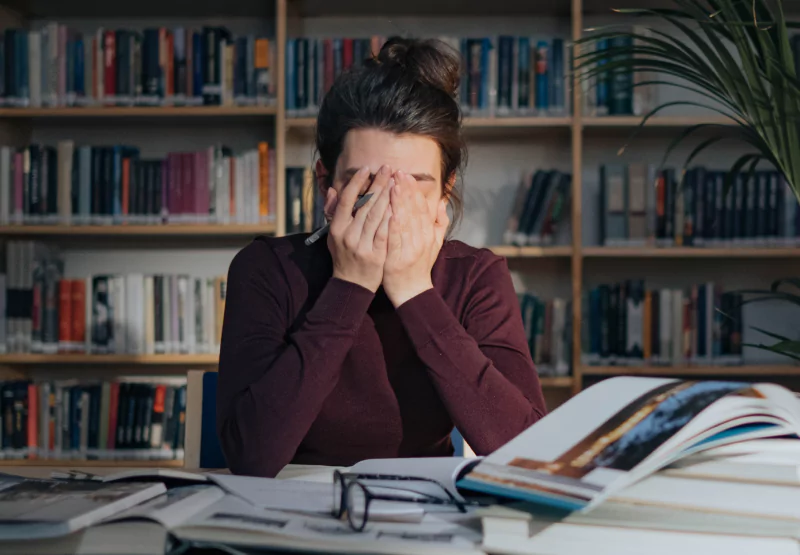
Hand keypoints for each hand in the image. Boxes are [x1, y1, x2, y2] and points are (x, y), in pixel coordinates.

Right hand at [327, 165, 393, 291]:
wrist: (352, 284)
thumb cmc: (344, 255)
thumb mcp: (333, 235)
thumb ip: (333, 212)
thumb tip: (332, 190)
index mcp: (337, 228)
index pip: (346, 200)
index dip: (357, 183)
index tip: (367, 168)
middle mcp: (347, 235)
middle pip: (365, 205)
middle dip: (378, 185)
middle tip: (388, 169)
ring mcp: (361, 245)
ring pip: (376, 216)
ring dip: (388, 197)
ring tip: (396, 182)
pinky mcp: (375, 255)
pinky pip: (385, 233)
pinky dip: (391, 218)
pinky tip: (399, 205)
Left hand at [383, 171, 448, 306]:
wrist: (412, 291)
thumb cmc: (420, 266)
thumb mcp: (434, 244)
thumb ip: (439, 223)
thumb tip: (442, 201)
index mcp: (428, 235)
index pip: (423, 208)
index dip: (415, 191)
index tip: (407, 175)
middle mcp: (422, 240)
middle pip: (414, 211)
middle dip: (406, 190)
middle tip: (397, 173)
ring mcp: (410, 250)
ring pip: (405, 223)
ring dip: (399, 203)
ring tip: (392, 186)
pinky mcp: (398, 260)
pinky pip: (397, 241)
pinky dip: (394, 226)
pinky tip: (389, 212)